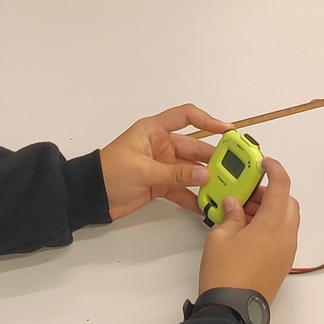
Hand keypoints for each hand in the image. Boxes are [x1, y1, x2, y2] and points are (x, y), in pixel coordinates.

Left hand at [100, 103, 226, 219]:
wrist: (90, 196)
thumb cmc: (108, 173)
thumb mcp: (143, 171)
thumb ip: (175, 174)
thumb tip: (204, 175)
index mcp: (154, 131)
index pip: (186, 117)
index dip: (207, 120)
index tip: (227, 130)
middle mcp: (161, 145)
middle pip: (194, 147)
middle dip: (213, 158)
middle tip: (233, 168)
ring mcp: (162, 165)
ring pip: (191, 170)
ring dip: (205, 179)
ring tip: (223, 189)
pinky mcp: (160, 184)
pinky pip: (182, 189)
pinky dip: (192, 197)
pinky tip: (205, 206)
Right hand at [199, 157, 299, 303]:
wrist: (232, 311)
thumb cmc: (225, 273)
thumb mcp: (220, 237)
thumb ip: (230, 214)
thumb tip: (234, 204)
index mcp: (273, 223)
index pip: (282, 185)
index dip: (274, 169)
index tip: (264, 163)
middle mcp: (286, 236)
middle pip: (287, 202)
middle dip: (269, 193)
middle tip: (246, 194)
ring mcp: (287, 251)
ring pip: (286, 220)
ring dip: (269, 210)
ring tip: (241, 214)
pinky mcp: (282, 264)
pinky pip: (282, 236)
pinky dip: (269, 226)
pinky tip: (246, 231)